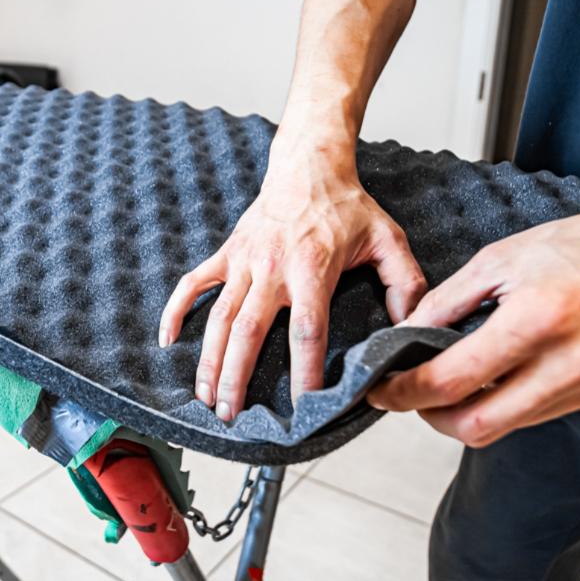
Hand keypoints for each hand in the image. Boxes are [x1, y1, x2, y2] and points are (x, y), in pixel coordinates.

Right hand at [160, 145, 426, 420]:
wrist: (308, 166)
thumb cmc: (347, 207)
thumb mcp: (388, 240)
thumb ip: (406, 283)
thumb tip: (412, 326)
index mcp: (312, 268)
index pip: (307, 329)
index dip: (304, 370)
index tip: (302, 405)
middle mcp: (272, 268)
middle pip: (249, 331)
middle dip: (236, 376)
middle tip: (232, 414)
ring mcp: (244, 262)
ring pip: (220, 317)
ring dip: (209, 359)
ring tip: (206, 396)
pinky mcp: (227, 253)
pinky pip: (194, 284)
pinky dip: (176, 310)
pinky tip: (167, 340)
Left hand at [367, 197, 579, 445]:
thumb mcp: (501, 257)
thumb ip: (446, 302)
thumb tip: (404, 336)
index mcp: (537, 318)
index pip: (452, 380)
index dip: (405, 392)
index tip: (381, 389)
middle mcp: (568, 363)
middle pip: (475, 426)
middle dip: (430, 417)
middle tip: (410, 394)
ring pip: (505, 426)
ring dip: (468, 411)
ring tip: (452, 379)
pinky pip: (537, 415)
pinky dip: (506, 402)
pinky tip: (500, 374)